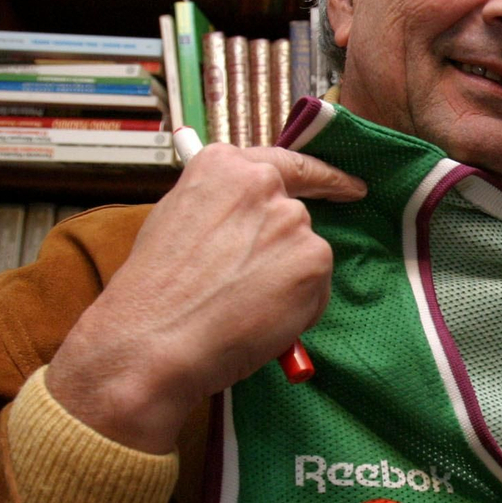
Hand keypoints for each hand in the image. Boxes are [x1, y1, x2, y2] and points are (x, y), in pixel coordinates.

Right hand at [45, 145, 366, 452]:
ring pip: (305, 254)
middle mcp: (263, 185)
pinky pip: (316, 286)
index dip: (322, 176)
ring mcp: (292, 221)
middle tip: (251, 285)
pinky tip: (259, 319)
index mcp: (224, 167)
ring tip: (239, 306)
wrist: (153, 339)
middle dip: (281, 251)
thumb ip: (219, 209)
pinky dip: (299, 307)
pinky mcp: (313, 259)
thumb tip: (243, 220)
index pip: (288, 162)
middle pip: (294, 215)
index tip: (348, 186)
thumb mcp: (176, 222)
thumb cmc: (155, 293)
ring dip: (286, 281)